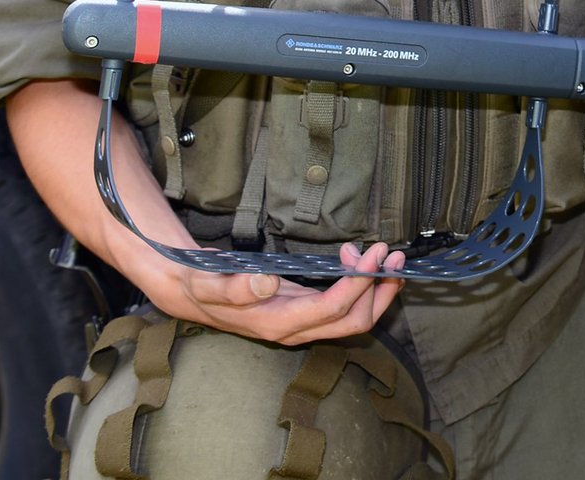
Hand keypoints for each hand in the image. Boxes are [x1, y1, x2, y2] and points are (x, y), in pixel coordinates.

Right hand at [165, 241, 406, 345]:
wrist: (193, 292)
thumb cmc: (203, 285)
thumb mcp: (210, 283)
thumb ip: (235, 287)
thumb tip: (266, 284)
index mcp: (277, 324)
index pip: (331, 310)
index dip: (357, 284)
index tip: (371, 254)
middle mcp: (295, 329)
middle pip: (354, 322)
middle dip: (379, 290)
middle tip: (390, 255)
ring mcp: (303, 323)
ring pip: (355, 317)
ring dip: (378, 289)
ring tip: (384, 257)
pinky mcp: (307, 311)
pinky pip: (345, 306)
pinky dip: (363, 285)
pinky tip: (361, 261)